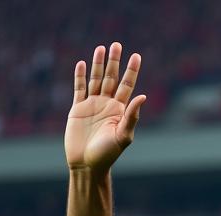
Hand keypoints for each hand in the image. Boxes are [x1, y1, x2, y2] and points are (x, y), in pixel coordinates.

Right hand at [65, 42, 145, 171]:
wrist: (87, 165)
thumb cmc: (107, 155)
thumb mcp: (122, 136)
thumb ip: (132, 116)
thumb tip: (143, 96)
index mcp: (119, 111)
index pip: (127, 86)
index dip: (132, 71)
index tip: (136, 55)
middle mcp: (106, 105)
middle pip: (111, 78)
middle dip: (114, 62)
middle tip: (117, 44)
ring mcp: (92, 106)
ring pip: (95, 80)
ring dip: (98, 64)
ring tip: (101, 48)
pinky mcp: (77, 109)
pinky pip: (79, 89)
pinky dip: (80, 76)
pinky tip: (82, 64)